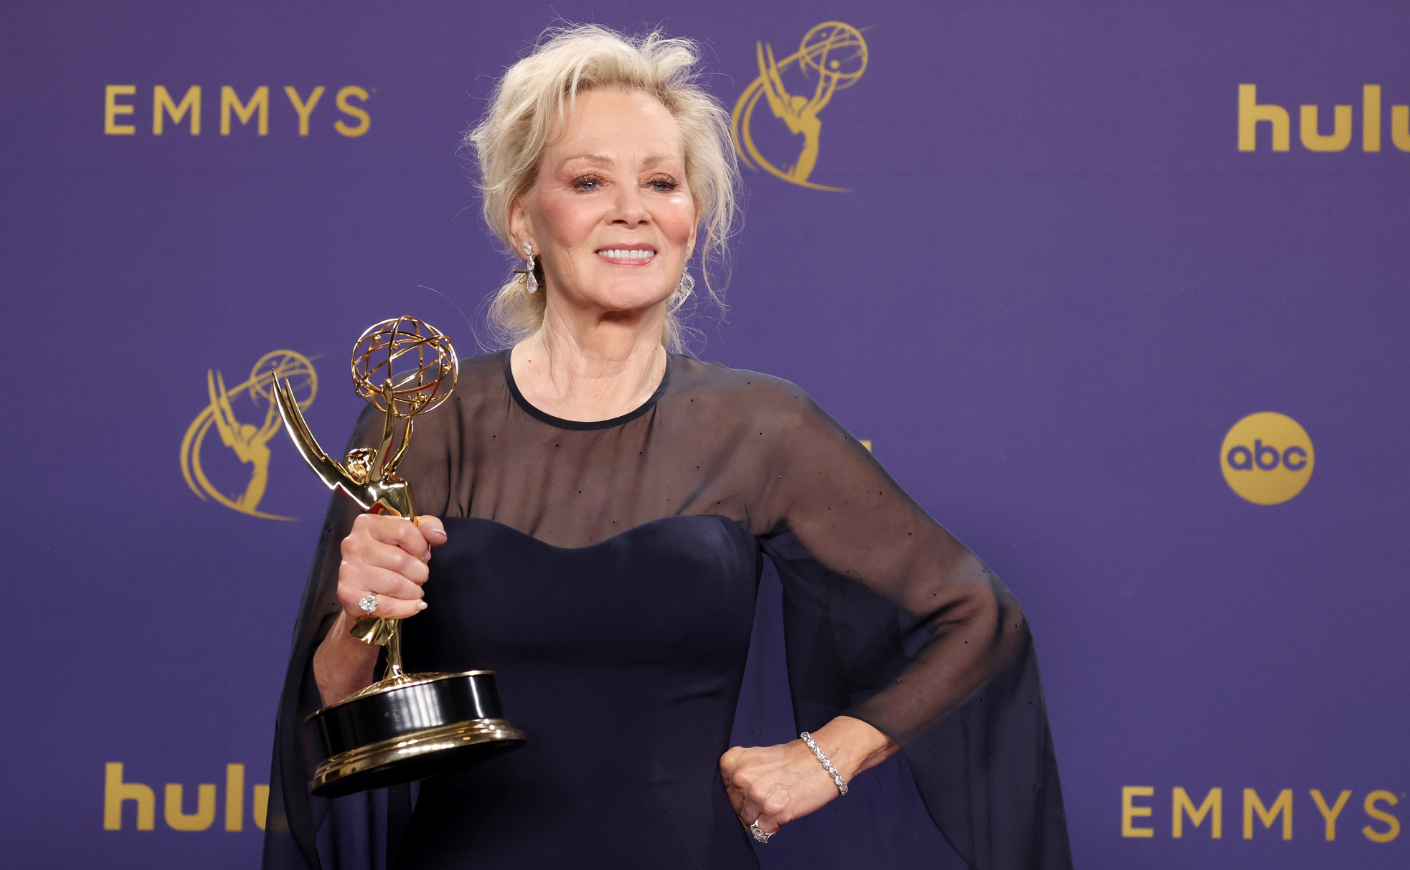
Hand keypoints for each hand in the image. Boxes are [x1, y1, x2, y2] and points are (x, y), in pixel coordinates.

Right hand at [336, 513, 446, 620]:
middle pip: (401, 561)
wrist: (359, 589)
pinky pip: (387, 606)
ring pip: (396, 585)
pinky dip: (407, 608)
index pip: (405, 530)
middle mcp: (354, 545)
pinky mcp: (349, 595)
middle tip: (419, 576)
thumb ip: (427, 527)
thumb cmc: (387, 557)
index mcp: (367, 524)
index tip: (421, 555)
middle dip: (419, 572)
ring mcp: (349, 570)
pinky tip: (415, 605)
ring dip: (414, 591)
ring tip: (415, 590)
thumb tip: (439, 536)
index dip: (421, 546)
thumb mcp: (407, 535)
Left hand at [720, 716, 897, 837]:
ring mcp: (757, 796)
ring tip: (780, 800)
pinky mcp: (775, 812)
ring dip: (763, 816)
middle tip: (772, 794)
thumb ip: (743, 773)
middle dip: (751, 806)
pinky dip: (774, 825)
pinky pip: (764, 831)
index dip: (741, 794)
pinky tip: (785, 809)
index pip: (726, 791)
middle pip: (735, 808)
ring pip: (748, 821)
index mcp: (733, 762)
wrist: (827, 756)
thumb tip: (734, 798)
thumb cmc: (796, 756)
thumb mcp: (759, 756)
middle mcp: (742, 778)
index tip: (755, 789)